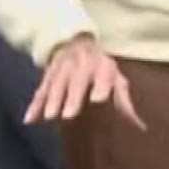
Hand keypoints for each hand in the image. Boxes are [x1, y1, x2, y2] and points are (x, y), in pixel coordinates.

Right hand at [24, 34, 145, 129]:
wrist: (73, 41)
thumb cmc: (100, 67)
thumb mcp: (115, 78)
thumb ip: (124, 102)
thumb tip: (140, 127)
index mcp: (101, 66)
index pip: (102, 75)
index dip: (100, 86)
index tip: (98, 100)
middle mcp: (81, 65)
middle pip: (75, 81)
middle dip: (71, 98)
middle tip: (68, 116)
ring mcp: (62, 69)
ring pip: (55, 84)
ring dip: (51, 101)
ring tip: (49, 117)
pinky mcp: (47, 75)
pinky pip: (40, 90)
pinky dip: (34, 105)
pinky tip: (29, 120)